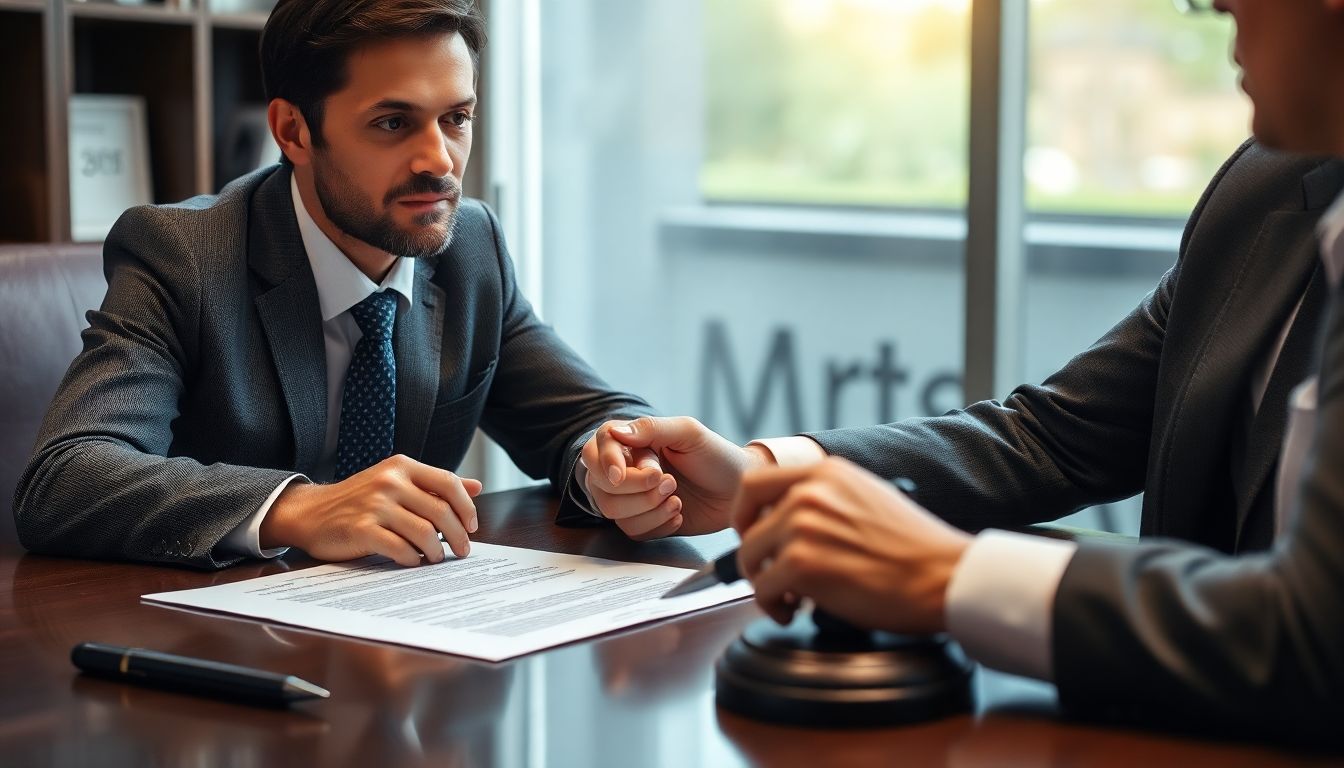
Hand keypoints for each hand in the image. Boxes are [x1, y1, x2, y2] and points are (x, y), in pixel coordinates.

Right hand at [260, 454, 482, 566]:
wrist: (310, 512)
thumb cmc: (359, 500)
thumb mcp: (396, 482)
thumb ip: (434, 485)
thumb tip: (477, 486)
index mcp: (402, 466)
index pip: (449, 483)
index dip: (467, 508)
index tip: (472, 527)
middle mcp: (389, 481)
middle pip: (441, 511)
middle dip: (458, 536)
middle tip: (462, 551)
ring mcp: (374, 505)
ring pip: (424, 532)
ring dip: (436, 551)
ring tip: (436, 558)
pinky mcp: (361, 529)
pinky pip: (400, 548)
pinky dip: (412, 559)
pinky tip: (413, 561)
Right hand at [581, 416, 772, 539]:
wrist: (740, 491)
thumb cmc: (717, 456)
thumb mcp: (688, 433)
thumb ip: (651, 428)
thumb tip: (614, 432)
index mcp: (633, 442)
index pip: (597, 449)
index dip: (605, 463)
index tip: (620, 474)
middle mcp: (627, 470)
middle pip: (600, 486)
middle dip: (634, 489)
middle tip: (669, 482)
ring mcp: (634, 498)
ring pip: (613, 512)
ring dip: (647, 508)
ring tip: (676, 498)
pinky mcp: (645, 522)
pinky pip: (632, 531)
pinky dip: (656, 524)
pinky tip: (677, 513)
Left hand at [732, 457, 971, 633]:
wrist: (943, 576)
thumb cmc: (914, 548)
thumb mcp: (867, 496)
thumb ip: (826, 498)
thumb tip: (788, 516)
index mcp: (824, 472)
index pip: (752, 481)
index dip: (744, 514)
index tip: (752, 534)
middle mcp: (808, 493)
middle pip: (747, 527)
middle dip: (757, 558)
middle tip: (774, 576)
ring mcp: (803, 527)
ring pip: (751, 559)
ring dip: (764, 585)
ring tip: (791, 598)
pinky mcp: (802, 564)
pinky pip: (763, 589)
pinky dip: (773, 607)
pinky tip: (796, 610)